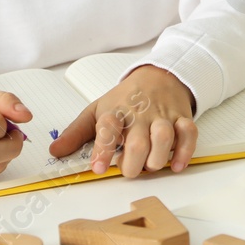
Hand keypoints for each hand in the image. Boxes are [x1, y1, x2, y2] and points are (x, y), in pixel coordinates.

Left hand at [49, 64, 198, 177]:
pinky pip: (189, 134)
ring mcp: (163, 116)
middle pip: (138, 142)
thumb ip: (77, 133)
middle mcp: (140, 114)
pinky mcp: (182, 118)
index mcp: (116, 111)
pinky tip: (177, 165)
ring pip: (164, 138)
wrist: (160, 75)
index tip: (99, 168)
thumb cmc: (126, 98)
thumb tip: (55, 151)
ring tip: (150, 165)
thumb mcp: (98, 110)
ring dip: (157, 158)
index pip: (108, 129)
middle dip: (132, 164)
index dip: (103, 150)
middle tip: (127, 170)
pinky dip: (185, 151)